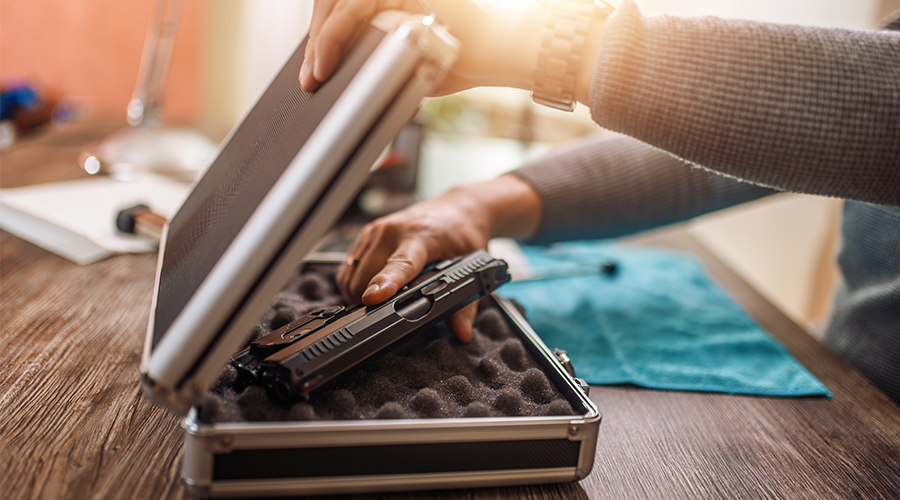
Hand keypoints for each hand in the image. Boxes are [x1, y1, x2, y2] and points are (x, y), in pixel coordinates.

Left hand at [300, 0, 543, 95]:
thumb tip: (343, 77)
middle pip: (331, 4)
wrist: (498, 49)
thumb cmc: (460, 55)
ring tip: (316, 74)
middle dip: (315, 42)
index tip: (312, 69)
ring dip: (319, 42)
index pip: (339, 9)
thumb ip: (377, 58)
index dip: (320, 37)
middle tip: (311, 77)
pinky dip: (333, 36)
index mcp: (388, 1)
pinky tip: (325, 62)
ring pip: (335, 4)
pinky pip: (352, 8)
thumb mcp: (407, 59)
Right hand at [336, 174, 541, 340]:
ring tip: (378, 303)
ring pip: (353, 272)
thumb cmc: (463, 234)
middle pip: (368, 275)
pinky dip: (354, 281)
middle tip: (386, 316)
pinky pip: (350, 264)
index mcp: (422, 236)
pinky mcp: (368, 232)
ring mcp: (377, 229)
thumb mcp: (472, 267)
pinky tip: (370, 287)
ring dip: (358, 293)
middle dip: (371, 302)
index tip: (373, 299)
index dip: (385, 283)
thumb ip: (465, 303)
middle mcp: (394, 229)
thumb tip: (462, 332)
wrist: (458, 207)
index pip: (400, 264)